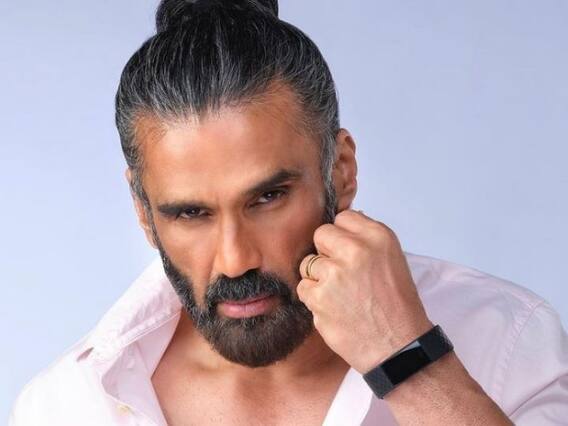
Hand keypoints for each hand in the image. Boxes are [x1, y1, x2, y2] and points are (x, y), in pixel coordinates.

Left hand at [297, 209, 432, 372]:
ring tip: (340, 294)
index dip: (342, 236)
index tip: (348, 252)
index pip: (343, 218)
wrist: (398, 347)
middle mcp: (357, 251)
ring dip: (318, 277)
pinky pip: (303, 287)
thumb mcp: (392, 260)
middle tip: (341, 273)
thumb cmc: (396, 307)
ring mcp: (335, 274)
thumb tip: (340, 226)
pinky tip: (334, 308)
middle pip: (321, 234)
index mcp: (379, 237)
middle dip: (326, 252)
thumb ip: (365, 239)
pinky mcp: (319, 297)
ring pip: (308, 262)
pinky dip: (313, 298)